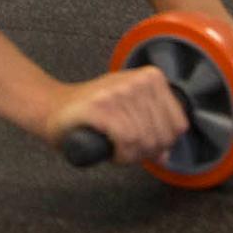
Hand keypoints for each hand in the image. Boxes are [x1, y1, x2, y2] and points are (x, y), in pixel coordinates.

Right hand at [46, 67, 187, 165]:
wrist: (53, 109)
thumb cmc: (90, 112)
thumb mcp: (129, 110)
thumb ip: (151, 126)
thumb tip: (165, 153)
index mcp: (150, 77)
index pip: (178, 124)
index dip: (164, 143)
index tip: (146, 146)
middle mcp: (136, 81)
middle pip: (162, 135)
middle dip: (147, 152)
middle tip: (128, 151)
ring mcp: (118, 92)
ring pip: (144, 139)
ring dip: (132, 155)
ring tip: (117, 150)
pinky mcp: (101, 106)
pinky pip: (127, 140)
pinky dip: (122, 155)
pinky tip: (112, 152)